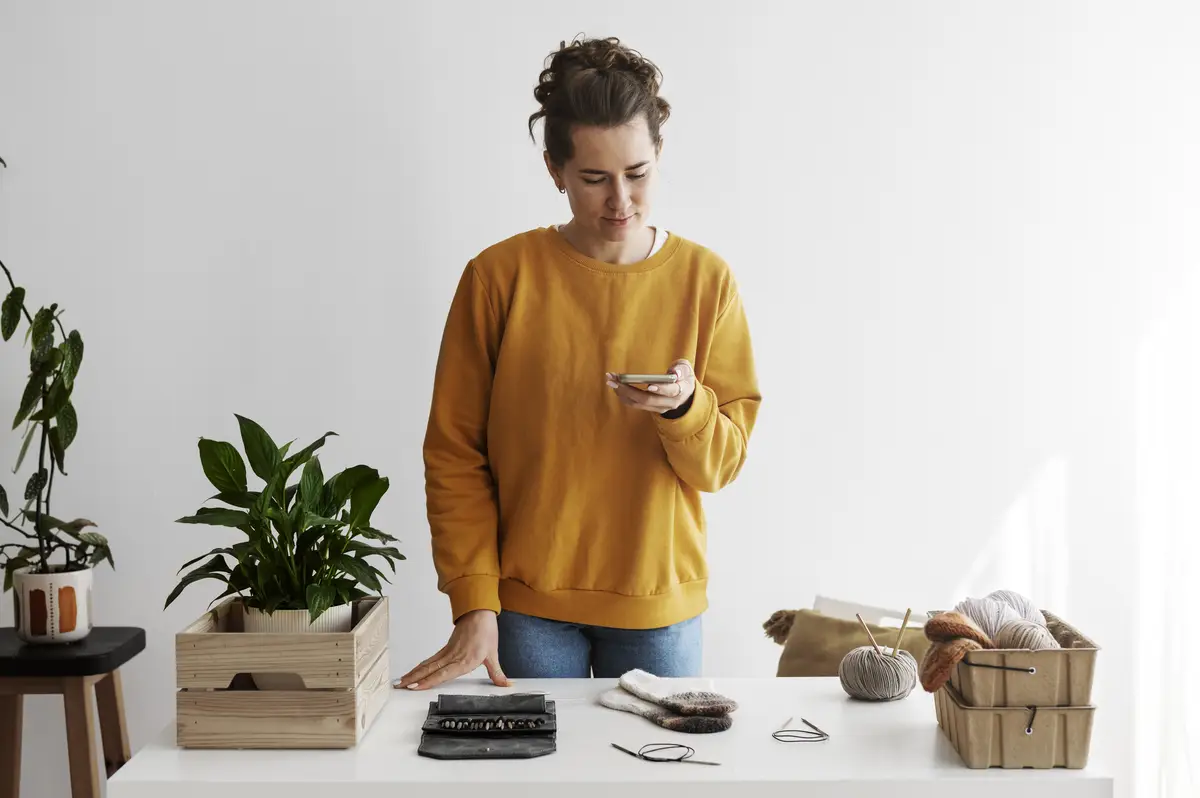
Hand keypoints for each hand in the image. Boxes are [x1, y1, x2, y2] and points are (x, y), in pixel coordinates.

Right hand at [395, 609, 509, 690]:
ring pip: (427, 665)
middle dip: (414, 679)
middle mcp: (453, 657)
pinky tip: (414, 672)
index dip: (428, 681)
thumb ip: (497, 673)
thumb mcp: (493, 654)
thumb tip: (506, 685)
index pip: (443, 674)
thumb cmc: (486, 630)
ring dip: (413, 674)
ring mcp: (448, 652)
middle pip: (429, 670)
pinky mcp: (446, 648)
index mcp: (464, 661)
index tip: (415, 687)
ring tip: (401, 682)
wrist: (480, 612)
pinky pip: (430, 659)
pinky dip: (420, 667)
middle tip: (399, 686)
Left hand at [606, 359, 696, 413]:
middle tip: (615, 380)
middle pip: (648, 400)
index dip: (661, 389)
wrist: (685, 395)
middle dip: (630, 390)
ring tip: (611, 381)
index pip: (671, 391)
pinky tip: (616, 386)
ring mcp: (659, 408)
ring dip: (623, 393)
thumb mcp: (686, 369)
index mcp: (680, 391)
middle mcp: (669, 403)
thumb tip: (675, 372)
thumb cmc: (683, 377)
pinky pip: (635, 404)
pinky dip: (624, 395)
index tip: (649, 385)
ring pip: (639, 403)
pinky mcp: (650, 409)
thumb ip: (682, 369)